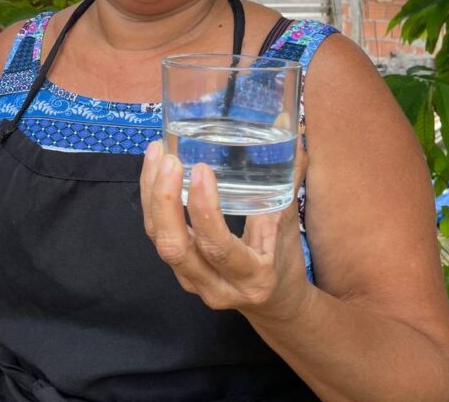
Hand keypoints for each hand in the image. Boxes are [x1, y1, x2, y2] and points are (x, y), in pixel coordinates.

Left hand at [140, 140, 312, 321]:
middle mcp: (216, 286)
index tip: (202, 170)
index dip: (204, 210)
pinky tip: (153, 168)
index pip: (218, 247)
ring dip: (152, 195)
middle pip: (175, 248)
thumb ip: (289, 187)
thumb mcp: (290, 228)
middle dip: (165, 201)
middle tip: (170, 159)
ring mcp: (192, 281)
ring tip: (157, 153)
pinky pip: (156, 235)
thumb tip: (297, 143)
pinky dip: (151, 201)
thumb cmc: (285, 262)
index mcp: (251, 277)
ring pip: (159, 240)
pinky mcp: (178, 270)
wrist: (275, 304)